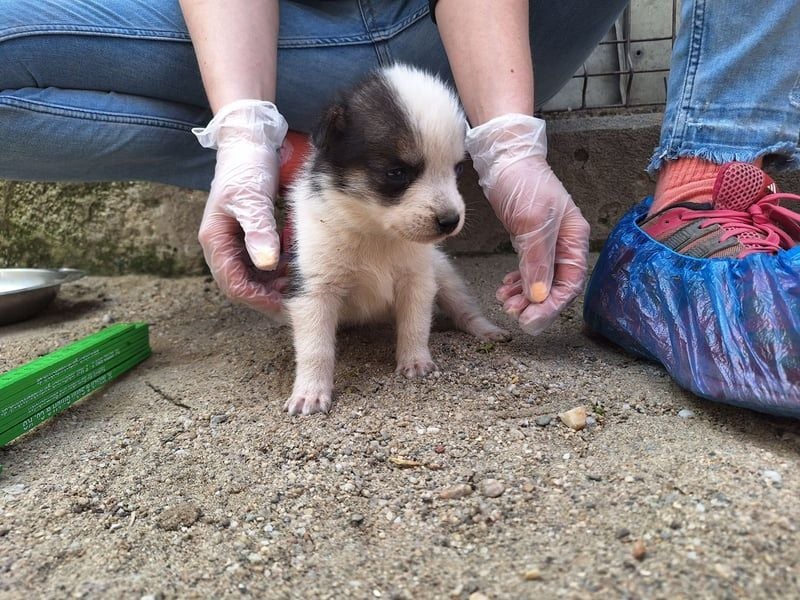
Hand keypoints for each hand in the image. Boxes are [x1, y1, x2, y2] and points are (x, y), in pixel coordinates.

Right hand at [192, 100, 288, 311]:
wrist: (249, 142)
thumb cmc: (246, 167)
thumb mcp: (253, 199)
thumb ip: (259, 231)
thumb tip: (266, 264)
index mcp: (214, 239)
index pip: (234, 284)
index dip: (258, 299)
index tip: (285, 304)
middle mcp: (221, 244)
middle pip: (243, 285)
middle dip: (269, 294)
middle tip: (297, 296)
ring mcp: (235, 241)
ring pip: (254, 276)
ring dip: (274, 283)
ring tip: (299, 280)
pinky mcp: (249, 234)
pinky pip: (262, 262)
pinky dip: (278, 267)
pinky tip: (296, 264)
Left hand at [465, 114, 589, 334]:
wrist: (504, 157)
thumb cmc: (523, 183)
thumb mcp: (531, 223)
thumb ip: (537, 261)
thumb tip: (540, 296)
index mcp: (574, 237)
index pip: (571, 282)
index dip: (552, 305)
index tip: (531, 320)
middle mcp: (564, 241)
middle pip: (557, 284)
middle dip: (536, 303)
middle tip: (514, 315)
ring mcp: (547, 240)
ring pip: (540, 279)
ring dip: (524, 295)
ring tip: (505, 303)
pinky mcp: (529, 238)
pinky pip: (529, 269)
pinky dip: (518, 282)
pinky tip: (505, 288)